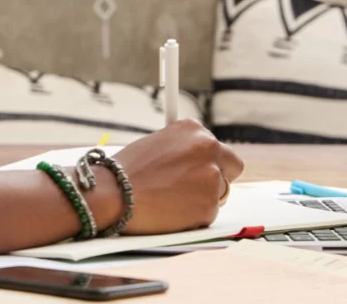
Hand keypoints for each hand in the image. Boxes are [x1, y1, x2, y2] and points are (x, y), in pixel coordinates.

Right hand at [111, 119, 243, 234]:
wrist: (114, 193)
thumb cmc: (126, 170)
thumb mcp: (156, 143)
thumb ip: (181, 149)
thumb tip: (192, 161)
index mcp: (194, 129)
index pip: (217, 147)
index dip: (207, 161)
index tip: (195, 170)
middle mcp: (208, 148)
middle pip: (232, 166)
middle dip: (220, 177)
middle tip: (197, 188)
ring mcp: (211, 177)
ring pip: (220, 192)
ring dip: (203, 198)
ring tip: (172, 200)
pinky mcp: (209, 205)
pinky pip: (209, 214)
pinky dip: (194, 217)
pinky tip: (170, 212)